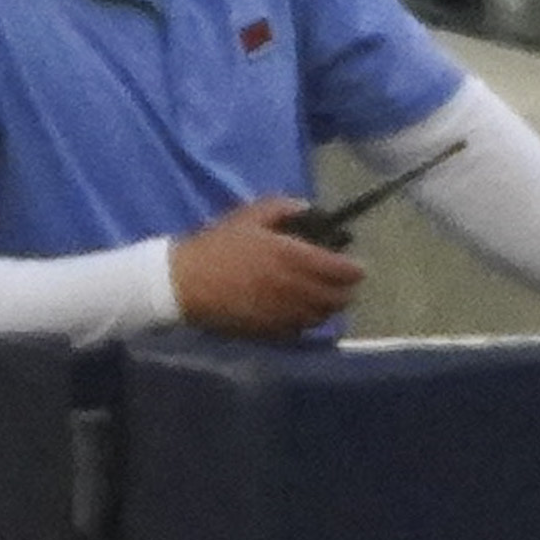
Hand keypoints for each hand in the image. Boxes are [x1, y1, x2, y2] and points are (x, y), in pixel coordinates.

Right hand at [169, 198, 363, 338]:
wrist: (182, 283)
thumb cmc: (217, 245)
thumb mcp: (250, 215)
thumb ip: (285, 208)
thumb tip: (310, 209)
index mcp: (292, 257)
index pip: (340, 270)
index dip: (354, 269)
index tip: (357, 266)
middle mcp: (294, 288)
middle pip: (337, 297)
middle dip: (346, 289)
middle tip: (343, 282)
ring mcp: (282, 313)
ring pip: (322, 317)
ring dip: (329, 307)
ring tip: (325, 297)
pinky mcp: (269, 332)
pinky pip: (301, 330)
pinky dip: (308, 322)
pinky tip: (302, 311)